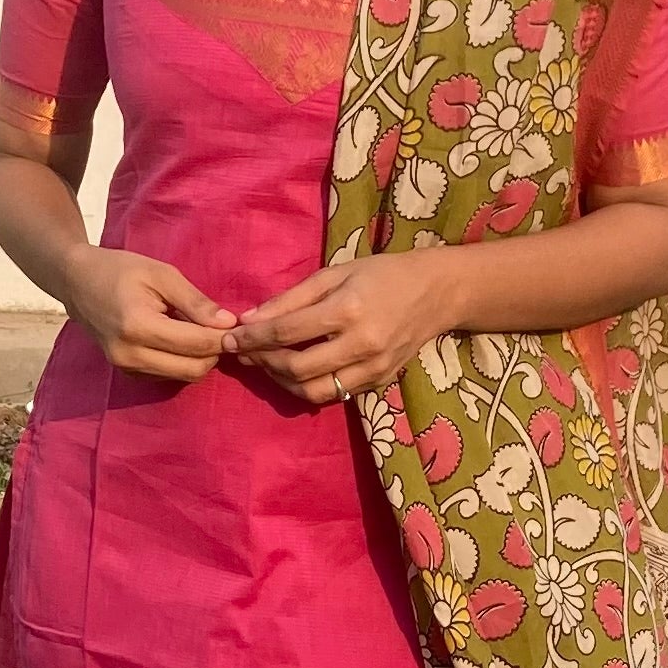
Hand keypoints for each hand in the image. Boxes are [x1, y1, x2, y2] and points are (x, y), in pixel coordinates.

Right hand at [62, 247, 235, 383]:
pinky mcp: (126, 373)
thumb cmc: (120, 270)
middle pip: (193, 369)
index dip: (223, 338)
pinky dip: (182, 361)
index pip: (196, 344)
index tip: (236, 325)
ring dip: (200, 359)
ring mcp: (126, 368)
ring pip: (182, 376)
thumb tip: (228, 324)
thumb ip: (196, 302)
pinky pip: (167, 375)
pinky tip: (181, 339)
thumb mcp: (162, 274)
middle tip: (220, 330)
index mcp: (138, 326)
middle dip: (214, 352)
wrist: (77, 282)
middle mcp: (130, 355)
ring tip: (201, 331)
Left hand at [224, 253, 450, 404]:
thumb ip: (291, 298)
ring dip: (283, 382)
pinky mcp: (379, 381)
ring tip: (268, 364)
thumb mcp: (335, 273)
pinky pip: (335, 393)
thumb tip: (250, 319)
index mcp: (348, 309)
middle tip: (245, 353)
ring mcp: (373, 368)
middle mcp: (362, 344)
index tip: (230, 339)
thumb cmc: (381, 274)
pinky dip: (309, 387)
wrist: (436, 293)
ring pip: (314, 391)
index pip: (288, 332)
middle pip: (297, 368)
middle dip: (264, 362)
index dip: (254, 339)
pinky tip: (296, 370)